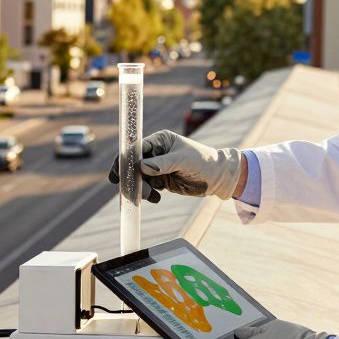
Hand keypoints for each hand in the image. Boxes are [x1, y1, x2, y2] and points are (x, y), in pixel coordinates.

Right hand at [106, 130, 243, 202]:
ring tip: (151, 196)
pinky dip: (148, 194)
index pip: (136, 148)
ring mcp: (157, 167)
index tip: (119, 172)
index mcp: (160, 140)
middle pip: (133, 164)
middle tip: (132, 190)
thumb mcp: (183, 160)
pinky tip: (157, 198)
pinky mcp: (161, 180)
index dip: (125, 159)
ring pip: (139, 178)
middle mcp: (156, 152)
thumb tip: (141, 167)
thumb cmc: (203, 161)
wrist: (218, 177)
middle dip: (131, 178)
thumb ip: (162, 163)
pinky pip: (147, 187)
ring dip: (140, 189)